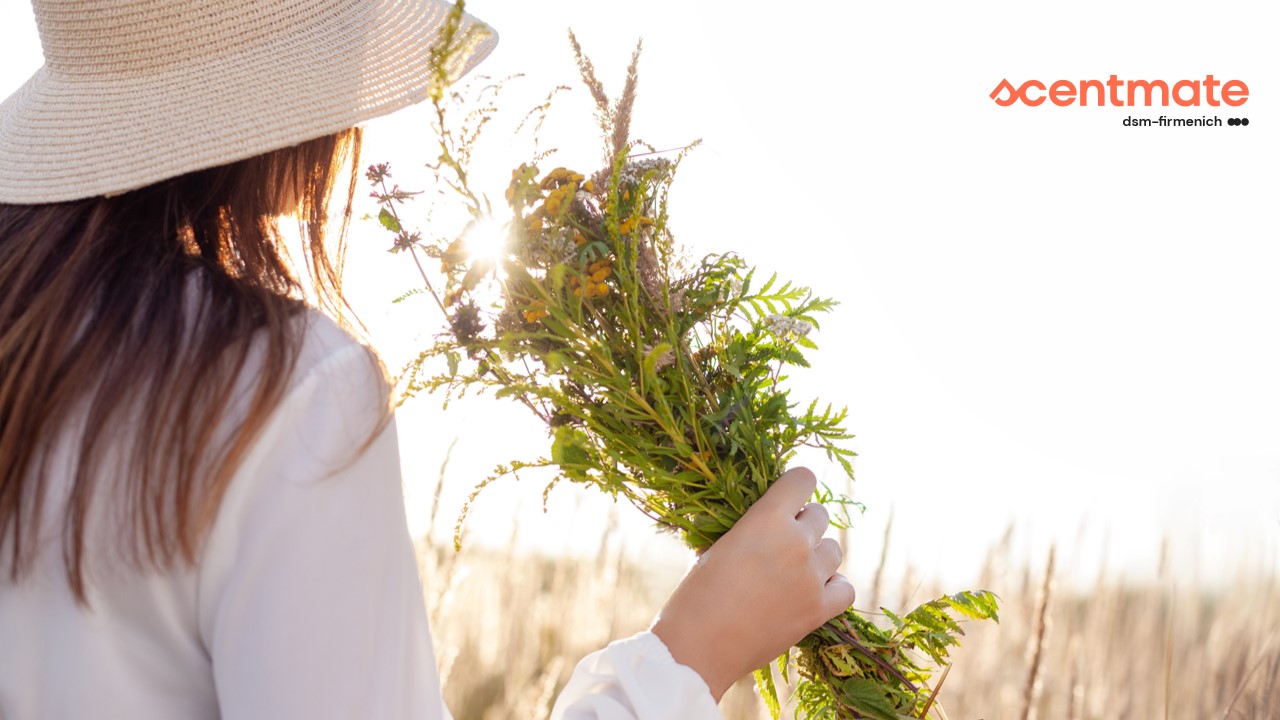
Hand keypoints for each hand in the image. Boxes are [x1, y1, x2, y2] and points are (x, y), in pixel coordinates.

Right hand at [650, 467, 855, 700]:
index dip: (795, 486)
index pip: (803, 479)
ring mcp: (811, 577)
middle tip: (781, 543)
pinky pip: (845, 588)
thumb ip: (750, 530)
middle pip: (820, 516)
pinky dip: (833, 587)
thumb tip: (766, 525)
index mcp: (767, 518)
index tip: (787, 499)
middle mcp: (796, 542)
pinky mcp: (818, 610)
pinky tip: (814, 590)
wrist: (699, 646)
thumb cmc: (696, 594)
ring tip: (792, 571)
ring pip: (834, 550)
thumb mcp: (718, 546)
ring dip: (816, 555)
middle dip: (802, 524)